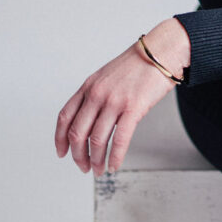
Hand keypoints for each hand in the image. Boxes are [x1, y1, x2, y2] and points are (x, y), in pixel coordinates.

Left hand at [54, 18, 190, 175]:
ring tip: (99, 170)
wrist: (161, 51)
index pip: (65, 117)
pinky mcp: (133, 108)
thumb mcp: (107, 76)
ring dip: (96, 160)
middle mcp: (97, 94)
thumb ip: (96, 95)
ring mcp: (114, 101)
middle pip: (77, 133)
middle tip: (84, 168)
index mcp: (88, 86)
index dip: (60, 139)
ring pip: (96, 140)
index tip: (62, 153)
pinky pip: (119, 140)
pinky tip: (114, 165)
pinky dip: (114, 157)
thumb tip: (91, 120)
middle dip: (78, 156)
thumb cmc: (138, 64)